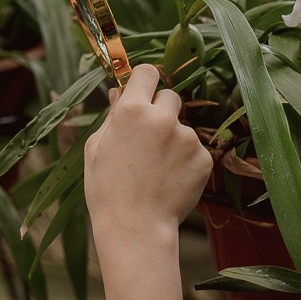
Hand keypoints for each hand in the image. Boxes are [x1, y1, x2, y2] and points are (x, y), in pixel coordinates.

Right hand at [84, 64, 211, 239]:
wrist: (135, 227)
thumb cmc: (107, 189)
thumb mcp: (96, 148)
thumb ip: (112, 115)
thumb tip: (120, 91)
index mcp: (131, 111)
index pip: (147, 73)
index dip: (144, 81)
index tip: (142, 91)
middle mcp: (162, 118)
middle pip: (170, 96)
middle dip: (160, 110)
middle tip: (148, 138)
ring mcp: (187, 138)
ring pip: (182, 127)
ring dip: (173, 140)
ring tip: (156, 169)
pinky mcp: (204, 158)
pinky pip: (195, 150)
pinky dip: (185, 161)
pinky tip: (169, 180)